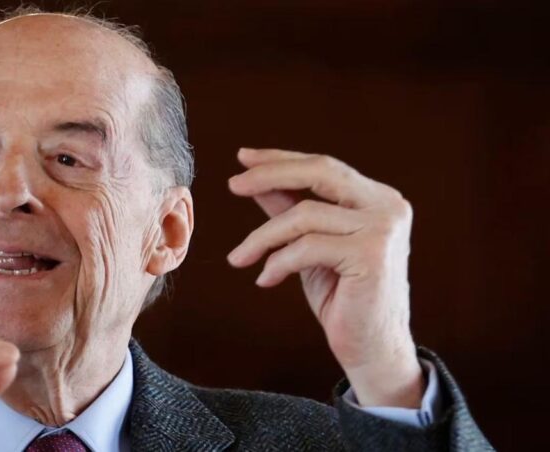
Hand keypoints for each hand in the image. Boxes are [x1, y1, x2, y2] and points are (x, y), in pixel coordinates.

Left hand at [226, 148, 423, 407]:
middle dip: (271, 174)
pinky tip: (265, 279)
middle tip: (233, 184)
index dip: (281, 159)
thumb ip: (291, 211)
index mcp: (378, 199)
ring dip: (262, 237)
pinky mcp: (371, 255)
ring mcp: (383, 229)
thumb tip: (257, 183)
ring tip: (239, 258)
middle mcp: (388, 207)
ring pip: (304, 215)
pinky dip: (278, 262)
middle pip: (320, 172)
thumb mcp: (311, 247)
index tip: (243, 157)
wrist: (372, 348)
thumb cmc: (343, 297)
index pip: (324, 166)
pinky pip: (306, 247)